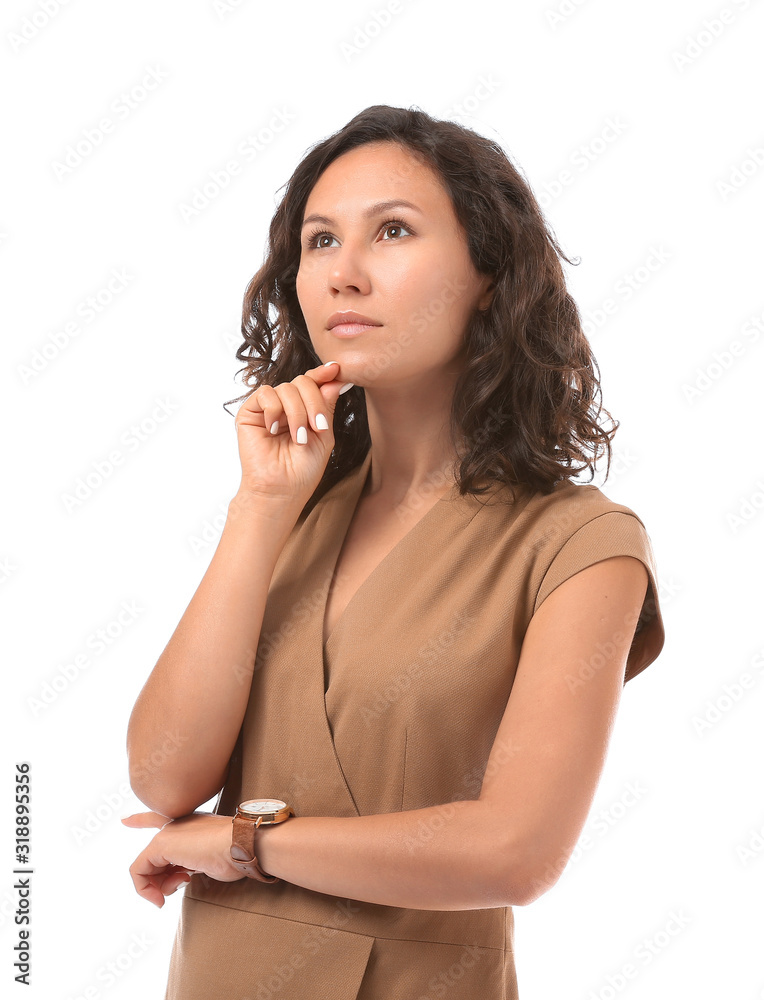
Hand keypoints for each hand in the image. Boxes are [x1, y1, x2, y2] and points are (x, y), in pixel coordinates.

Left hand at [121, 811, 243, 907]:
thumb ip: (192, 864)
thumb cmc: (234, 855)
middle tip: (176, 889)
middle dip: (160, 880)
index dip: (141, 820)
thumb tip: (181, 876)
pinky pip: (139, 871)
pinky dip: (145, 889)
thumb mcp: (209, 860)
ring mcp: (167, 834)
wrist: (241, 844)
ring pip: (146, 867)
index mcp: (190, 824)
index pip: (159, 820)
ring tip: (178, 888)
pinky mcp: (161, 844)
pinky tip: (160, 898)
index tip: (124, 820)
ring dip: (158, 887)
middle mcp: (176, 826)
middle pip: (153, 857)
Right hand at [233, 360, 352, 505]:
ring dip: (297, 413)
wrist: (282, 490)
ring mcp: (268, 408)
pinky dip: (274, 410)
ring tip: (299, 438)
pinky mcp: (250, 412)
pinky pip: (265, 394)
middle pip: (303, 381)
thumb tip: (336, 378)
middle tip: (318, 427)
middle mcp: (286, 405)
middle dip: (314, 402)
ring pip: (286, 388)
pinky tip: (274, 430)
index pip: (312, 383)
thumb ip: (327, 405)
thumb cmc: (303, 470)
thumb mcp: (324, 434)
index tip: (336, 369)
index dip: (323, 374)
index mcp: (304, 409)